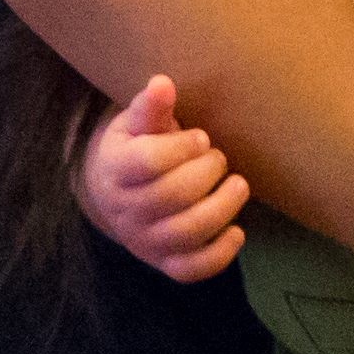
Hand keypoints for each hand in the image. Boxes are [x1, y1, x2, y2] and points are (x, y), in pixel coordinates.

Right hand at [81, 75, 250, 282]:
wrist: (115, 193)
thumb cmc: (135, 148)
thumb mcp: (136, 124)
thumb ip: (149, 107)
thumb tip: (162, 83)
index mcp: (113, 171)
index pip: (148, 162)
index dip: (182, 147)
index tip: (201, 137)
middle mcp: (124, 211)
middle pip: (172, 196)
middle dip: (207, 172)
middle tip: (218, 157)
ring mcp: (144, 241)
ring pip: (186, 233)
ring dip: (223, 207)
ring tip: (239, 184)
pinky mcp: (164, 263)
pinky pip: (192, 270)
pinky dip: (220, 254)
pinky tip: (237, 230)